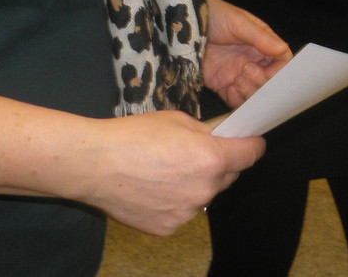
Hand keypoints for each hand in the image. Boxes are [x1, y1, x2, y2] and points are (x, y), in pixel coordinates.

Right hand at [0, 91, 261, 234]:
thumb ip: (206, 132)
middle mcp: (205, 190)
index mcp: (212, 159)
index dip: (252, 145)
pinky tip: (152, 187)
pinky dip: (174, 201)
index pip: (250, 154)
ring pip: (203, 195)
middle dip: (219, 164)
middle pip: (227, 176)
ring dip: (194, 183)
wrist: (95, 164)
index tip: (252, 142)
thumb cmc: (133, 135)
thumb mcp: (177, 119)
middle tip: (195, 152)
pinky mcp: (168, 228)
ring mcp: (187, 213)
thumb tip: (221, 137)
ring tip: (165, 169)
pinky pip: (182, 211)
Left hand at [203, 0, 290, 107]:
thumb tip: (283, 50)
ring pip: (253, 93)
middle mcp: (252, 61)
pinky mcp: (222, 85)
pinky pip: (235, 101)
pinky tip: (229, 89)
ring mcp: (237, 74)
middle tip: (246, 70)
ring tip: (236, 81)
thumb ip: (261, 37)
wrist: (184, 25)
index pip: (280, 62)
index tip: (269, 72)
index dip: (278, 71)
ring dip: (249, 92)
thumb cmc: (214, 15)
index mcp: (261, 44)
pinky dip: (236, 100)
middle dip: (261, 82)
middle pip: (268, 82)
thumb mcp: (238, 22)